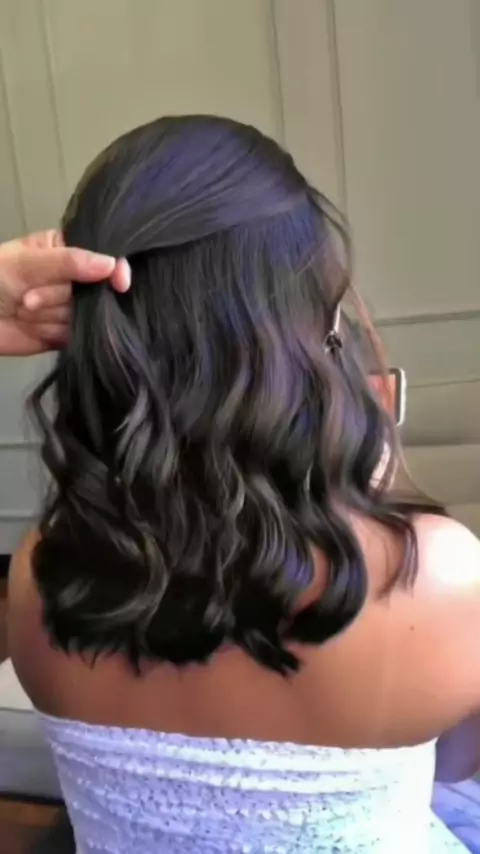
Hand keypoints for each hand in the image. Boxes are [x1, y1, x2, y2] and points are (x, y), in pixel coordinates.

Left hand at [0, 230, 130, 354]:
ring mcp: (69, 307)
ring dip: (54, 316)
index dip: (114, 269)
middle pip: (95, 291)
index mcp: (65, 249)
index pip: (103, 256)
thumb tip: (111, 265)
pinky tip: (34, 328)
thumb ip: (69, 262)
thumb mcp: (25, 263)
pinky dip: (57, 334)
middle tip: (29, 298)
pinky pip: (78, 336)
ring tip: (24, 310)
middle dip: (61, 297)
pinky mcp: (64, 334)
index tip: (120, 283)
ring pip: (87, 316)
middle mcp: (72, 278)